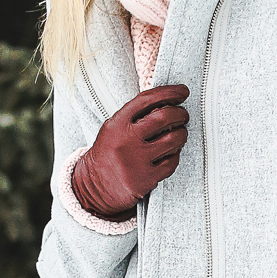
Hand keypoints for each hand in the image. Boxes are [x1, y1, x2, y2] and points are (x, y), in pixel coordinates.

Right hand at [71, 84, 190, 218]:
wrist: (94, 186)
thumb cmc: (109, 152)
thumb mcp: (114, 129)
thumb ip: (135, 116)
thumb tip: (168, 101)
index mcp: (117, 123)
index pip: (147, 99)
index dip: (169, 92)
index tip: (183, 91)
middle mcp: (126, 140)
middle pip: (165, 117)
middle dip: (181, 113)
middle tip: (183, 115)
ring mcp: (136, 161)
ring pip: (174, 139)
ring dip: (182, 134)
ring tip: (179, 134)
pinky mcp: (145, 179)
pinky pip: (172, 161)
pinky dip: (175, 155)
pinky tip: (171, 153)